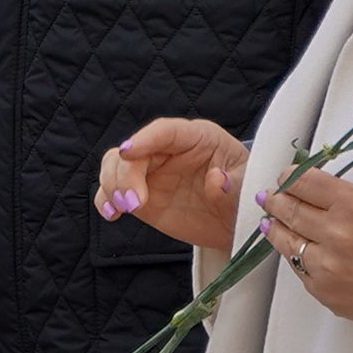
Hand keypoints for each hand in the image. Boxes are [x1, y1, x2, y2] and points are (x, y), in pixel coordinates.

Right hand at [97, 118, 248, 253]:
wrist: (236, 221)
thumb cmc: (244, 193)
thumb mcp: (247, 185)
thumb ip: (233, 183)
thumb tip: (216, 180)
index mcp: (197, 137)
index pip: (166, 130)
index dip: (145, 138)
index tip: (128, 151)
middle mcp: (168, 151)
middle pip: (134, 151)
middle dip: (126, 174)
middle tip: (135, 204)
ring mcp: (151, 172)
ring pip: (116, 165)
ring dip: (113, 185)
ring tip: (124, 209)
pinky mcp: (140, 195)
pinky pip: (113, 190)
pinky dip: (106, 199)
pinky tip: (111, 213)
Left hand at [257, 168, 352, 340]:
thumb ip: (348, 196)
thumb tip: (318, 193)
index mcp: (352, 204)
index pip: (304, 182)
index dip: (290, 177)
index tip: (285, 177)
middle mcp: (335, 234)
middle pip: (290, 209)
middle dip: (277, 200)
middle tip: (269, 196)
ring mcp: (328, 267)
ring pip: (287, 242)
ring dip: (277, 228)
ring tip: (271, 220)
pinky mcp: (326, 293)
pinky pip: (301, 271)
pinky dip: (296, 257)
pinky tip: (293, 249)